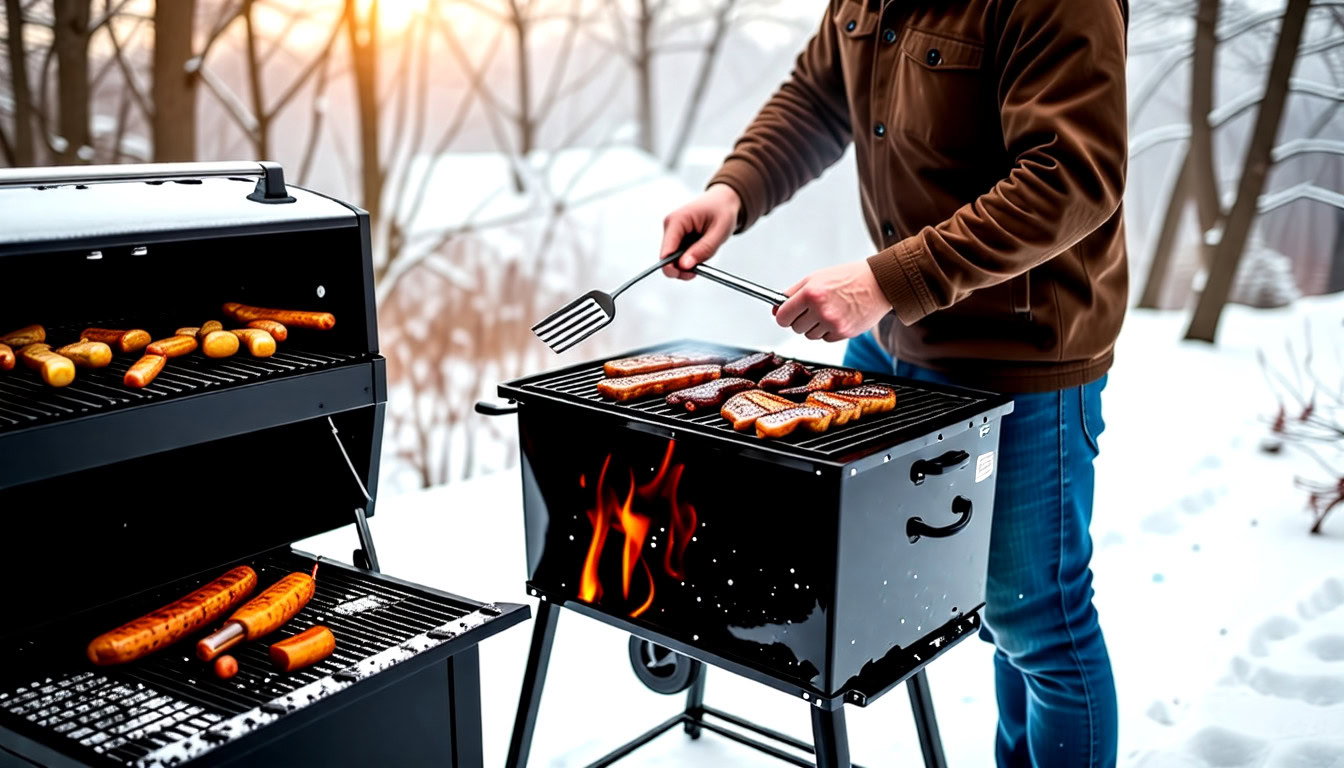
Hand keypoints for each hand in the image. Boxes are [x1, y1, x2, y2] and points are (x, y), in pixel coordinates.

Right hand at [659, 184, 741, 279]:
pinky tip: (701, 250)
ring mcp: (672, 232)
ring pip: (674, 260)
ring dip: (690, 262)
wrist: (724, 201)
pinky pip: (680, 255)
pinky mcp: (677, 237)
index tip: (690, 274)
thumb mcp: (719, 231)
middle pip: (668, 259)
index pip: (666, 251)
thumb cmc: (723, 210)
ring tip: (706, 253)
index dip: (674, 268)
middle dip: (685, 267)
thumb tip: (685, 265)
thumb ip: (703, 249)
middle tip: (701, 268)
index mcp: (677, 220)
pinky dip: (691, 258)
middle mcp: (670, 226)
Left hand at [775, 261, 891, 340]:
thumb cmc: (847, 278)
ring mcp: (833, 323)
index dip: (783, 315)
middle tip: (812, 308)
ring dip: (815, 326)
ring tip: (828, 310)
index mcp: (811, 293)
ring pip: (809, 335)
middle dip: (799, 320)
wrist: (878, 284)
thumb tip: (776, 310)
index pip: (782, 316)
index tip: (785, 314)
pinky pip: (825, 338)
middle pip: (795, 328)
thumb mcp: (815, 278)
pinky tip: (838, 316)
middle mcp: (821, 310)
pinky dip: (828, 331)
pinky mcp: (844, 333)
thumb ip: (792, 294)